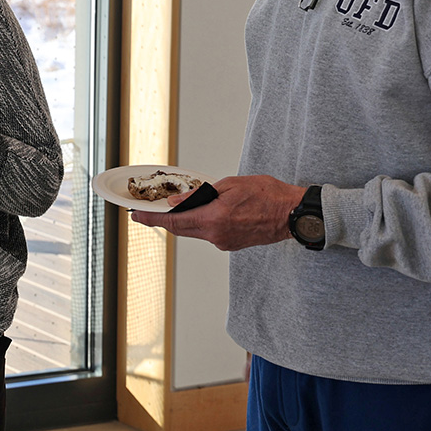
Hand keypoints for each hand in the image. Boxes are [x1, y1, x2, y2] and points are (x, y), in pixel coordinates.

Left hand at [130, 174, 307, 250]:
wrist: (294, 214)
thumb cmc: (269, 195)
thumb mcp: (231, 185)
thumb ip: (200, 194)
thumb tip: (177, 202)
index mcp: (215, 219)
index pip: (174, 221)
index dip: (152, 219)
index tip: (136, 215)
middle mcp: (217, 236)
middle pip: (181, 228)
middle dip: (163, 219)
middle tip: (147, 211)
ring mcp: (224, 243)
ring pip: (194, 231)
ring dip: (185, 220)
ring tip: (177, 207)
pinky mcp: (232, 245)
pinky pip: (209, 233)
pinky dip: (201, 223)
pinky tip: (204, 212)